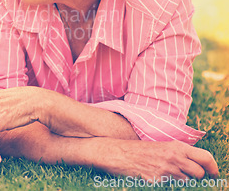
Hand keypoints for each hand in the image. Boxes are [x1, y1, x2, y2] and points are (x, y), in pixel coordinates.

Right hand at [93, 138, 218, 180]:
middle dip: (197, 178)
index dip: (213, 168)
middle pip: (199, 174)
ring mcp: (166, 170)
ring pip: (187, 183)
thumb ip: (179, 153)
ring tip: (169, 175)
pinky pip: (172, 187)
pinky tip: (159, 179)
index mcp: (176, 147)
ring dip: (182, 182)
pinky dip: (169, 184)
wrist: (117, 153)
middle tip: (189, 177)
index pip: (206, 158)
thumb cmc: (138, 150)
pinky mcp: (158, 181)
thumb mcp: (161, 146)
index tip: (214, 174)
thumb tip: (195, 164)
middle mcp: (174, 158)